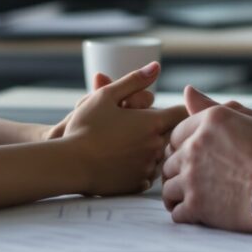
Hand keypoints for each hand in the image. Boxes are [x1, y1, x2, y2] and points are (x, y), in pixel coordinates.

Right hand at [59, 63, 187, 195]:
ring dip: (152, 149)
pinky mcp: (137, 184)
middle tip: (138, 126)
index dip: (177, 109)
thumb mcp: (106, 96)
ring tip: (127, 144)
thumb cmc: (85, 127)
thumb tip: (156, 66)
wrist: (69, 164)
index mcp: (152, 123)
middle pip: (173, 135)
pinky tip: (123, 160)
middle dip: (162, 129)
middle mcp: (156, 146)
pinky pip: (148, 174)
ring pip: (161, 155)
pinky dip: (140, 166)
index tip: (167, 109)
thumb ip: (134, 80)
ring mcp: (147, 168)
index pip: (182, 113)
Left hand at [161, 86, 251, 234]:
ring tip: (194, 198)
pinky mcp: (196, 205)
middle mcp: (195, 146)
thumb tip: (187, 91)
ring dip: (179, 194)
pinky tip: (197, 214)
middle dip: (180, 170)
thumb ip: (216, 107)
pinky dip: (184, 214)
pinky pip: (175, 212)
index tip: (197, 158)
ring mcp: (193, 176)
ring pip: (168, 187)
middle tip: (196, 180)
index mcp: (210, 121)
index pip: (177, 134)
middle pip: (170, 161)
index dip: (185, 147)